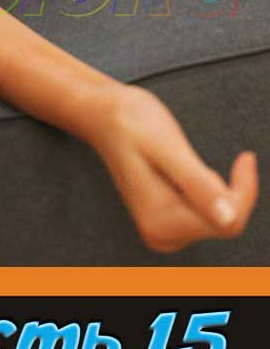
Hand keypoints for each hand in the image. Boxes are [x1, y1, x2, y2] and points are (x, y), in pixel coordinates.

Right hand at [88, 84, 258, 253]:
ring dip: (216, 189)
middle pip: (223, 223)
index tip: (245, 158)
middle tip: (206, 155)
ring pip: (217, 219)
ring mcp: (162, 230)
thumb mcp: (166, 145)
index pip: (228, 222)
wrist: (103, 116)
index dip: (244, 190)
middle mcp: (159, 233)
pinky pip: (206, 214)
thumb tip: (227, 216)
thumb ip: (196, 183)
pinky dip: (208, 191)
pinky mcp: (166, 222)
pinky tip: (186, 170)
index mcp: (159, 219)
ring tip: (186, 161)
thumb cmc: (129, 122)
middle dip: (228, 189)